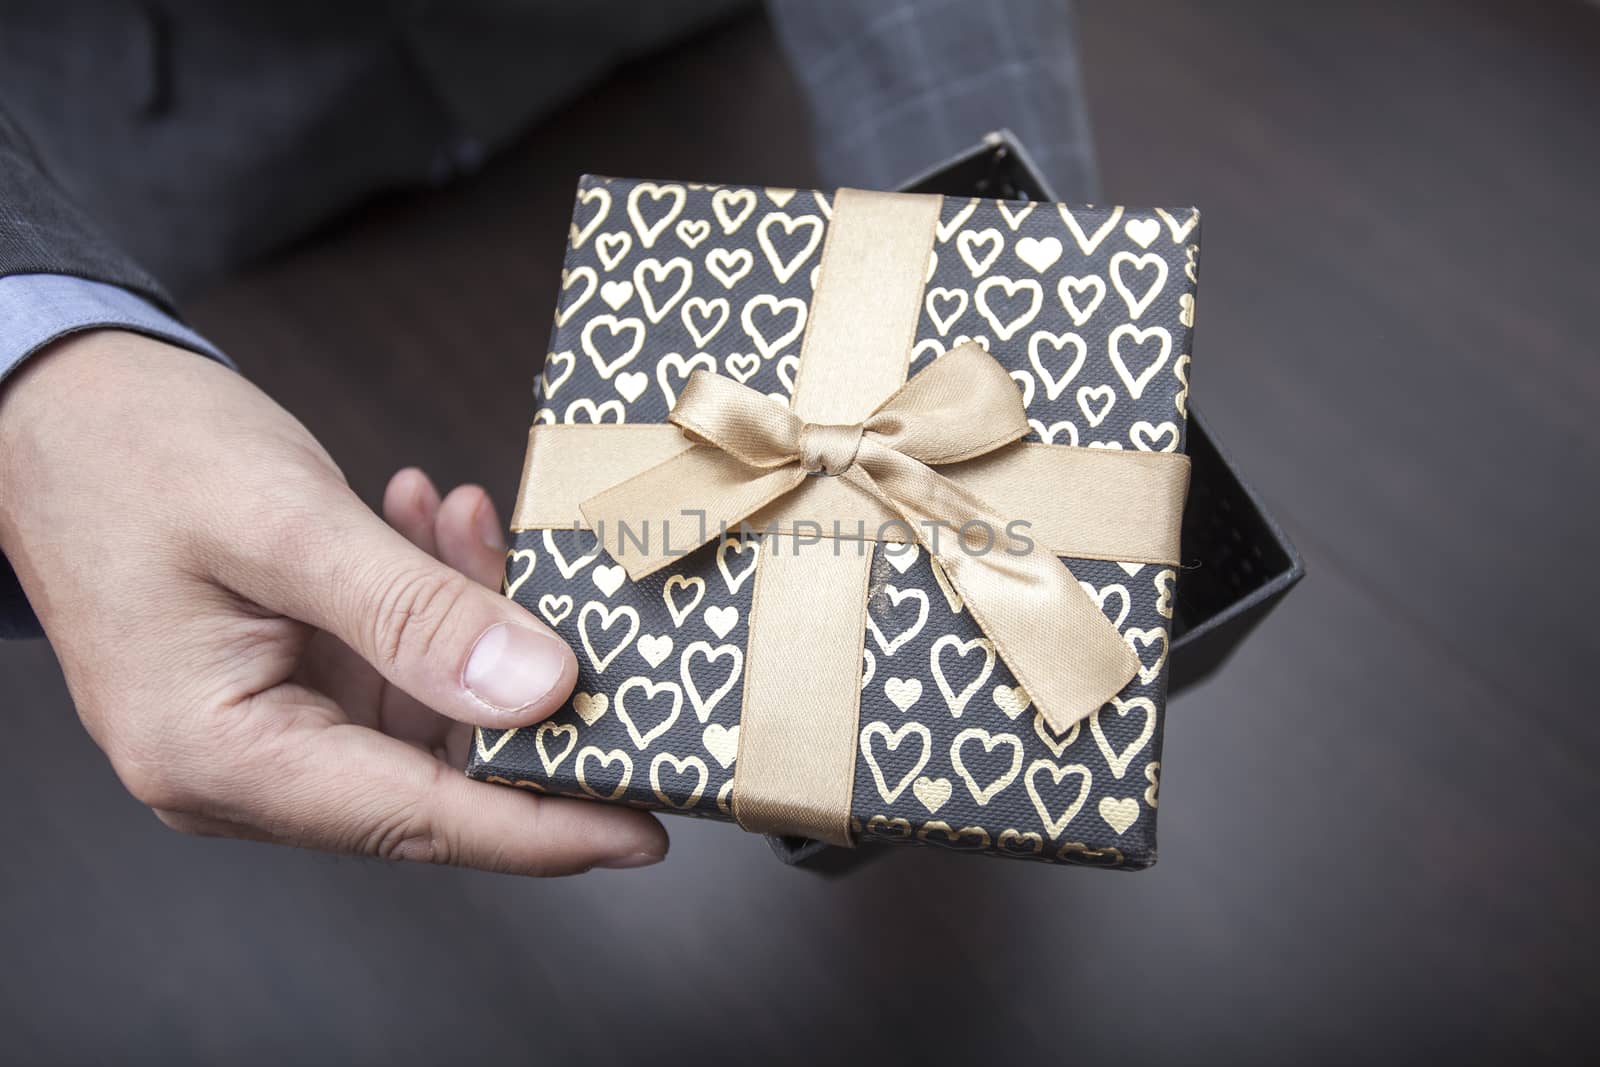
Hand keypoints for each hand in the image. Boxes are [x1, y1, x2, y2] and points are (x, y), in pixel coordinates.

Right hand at [0, 331, 665, 873]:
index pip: (419, 818)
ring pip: (418, 713)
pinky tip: (433, 527)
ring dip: (468, 625)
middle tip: (585, 617)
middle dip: (519, 693)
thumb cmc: (132, 452)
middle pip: (428, 774)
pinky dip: (427, 605)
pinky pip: (384, 670)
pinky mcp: (274, 685)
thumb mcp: (286, 522)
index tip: (646, 828)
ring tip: (471, 525)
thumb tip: (539, 691)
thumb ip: (414, 613)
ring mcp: (255, 729)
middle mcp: (235, 767)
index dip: (544, 828)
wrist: (47, 405)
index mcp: (218, 754)